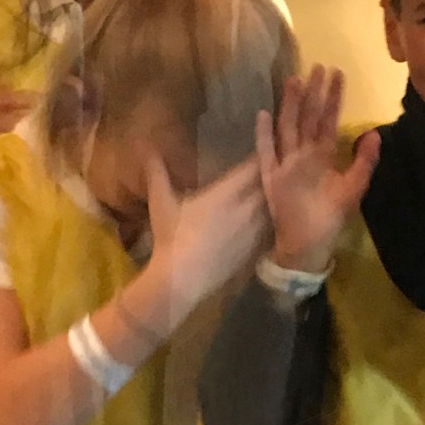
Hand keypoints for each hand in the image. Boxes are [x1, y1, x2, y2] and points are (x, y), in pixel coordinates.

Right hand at [145, 154, 267, 310]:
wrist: (183, 280)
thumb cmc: (171, 238)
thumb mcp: (162, 202)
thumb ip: (157, 172)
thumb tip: (144, 144)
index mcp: (226, 193)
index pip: (254, 168)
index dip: (263, 157)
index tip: (266, 148)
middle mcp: (246, 208)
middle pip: (270, 185)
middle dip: (273, 175)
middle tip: (277, 166)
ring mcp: (255, 231)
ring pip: (275, 206)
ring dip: (276, 197)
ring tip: (279, 189)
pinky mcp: (257, 249)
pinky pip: (273, 228)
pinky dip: (274, 220)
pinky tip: (274, 218)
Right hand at [257, 65, 379, 272]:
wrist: (310, 244)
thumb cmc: (331, 217)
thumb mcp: (354, 187)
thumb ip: (364, 161)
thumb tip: (375, 133)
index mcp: (323, 154)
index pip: (328, 120)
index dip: (332, 98)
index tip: (337, 74)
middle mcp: (303, 153)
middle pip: (307, 117)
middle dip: (313, 93)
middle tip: (317, 66)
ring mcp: (286, 163)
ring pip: (288, 127)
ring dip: (290, 105)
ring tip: (294, 81)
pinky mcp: (272, 177)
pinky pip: (266, 152)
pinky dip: (264, 135)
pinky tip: (263, 114)